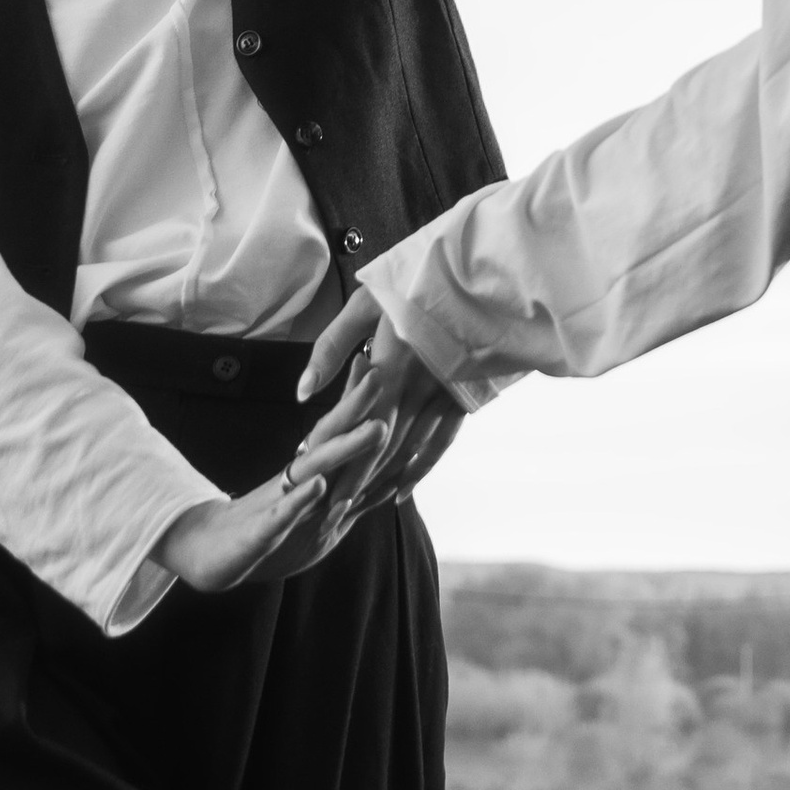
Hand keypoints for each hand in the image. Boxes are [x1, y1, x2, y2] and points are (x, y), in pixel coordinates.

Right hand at [150, 397, 386, 595]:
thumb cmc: (265, 527)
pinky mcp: (260, 533)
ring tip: (377, 428)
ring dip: (346, 449)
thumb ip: (348, 486)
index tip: (385, 366)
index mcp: (305, 472)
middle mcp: (292, 478)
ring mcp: (275, 502)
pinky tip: (320, 484)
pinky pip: (282, 514)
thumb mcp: (314, 509)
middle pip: (328, 438)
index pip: (336, 431)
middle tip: (383, 376)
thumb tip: (384, 468)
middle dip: (356, 408)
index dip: (360, 402)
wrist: (206, 554)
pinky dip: (301, 500)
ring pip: (314, 470)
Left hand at [297, 289, 465, 529]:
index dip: (341, 465)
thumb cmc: (417, 277)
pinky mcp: (464, 394)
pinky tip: (400, 491)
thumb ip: (331, 349)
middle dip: (357, 485)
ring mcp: (446, 394)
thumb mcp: (367, 302)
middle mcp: (420, 388)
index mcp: (392, 365)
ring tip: (358, 510)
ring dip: (383, 483)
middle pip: (384, 448)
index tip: (320, 493)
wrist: (487, 270)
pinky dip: (419, 468)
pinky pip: (441, 441)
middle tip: (333, 518)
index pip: (361, 429)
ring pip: (411, 450)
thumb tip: (302, 394)